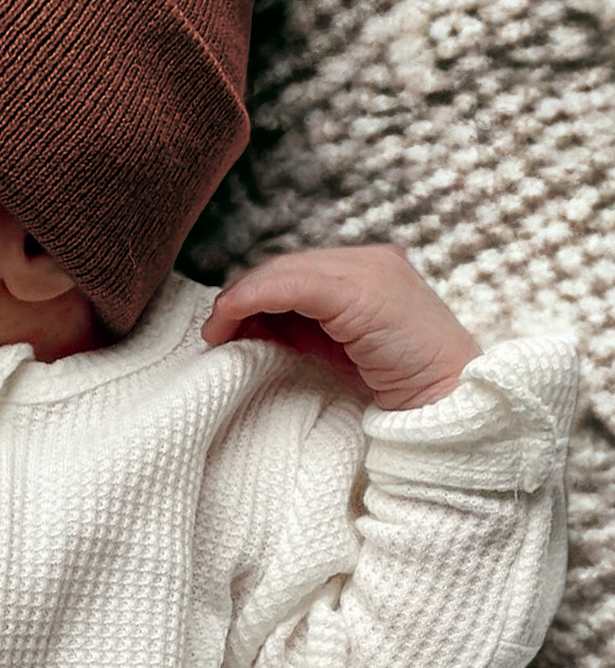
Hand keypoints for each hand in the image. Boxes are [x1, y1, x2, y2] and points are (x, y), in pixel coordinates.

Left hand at [200, 245, 479, 410]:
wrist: (452, 407)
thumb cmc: (401, 387)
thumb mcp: (343, 349)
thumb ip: (306, 327)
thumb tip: (249, 322)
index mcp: (371, 269)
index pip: (298, 270)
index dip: (257, 293)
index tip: (226, 325)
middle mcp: (371, 260)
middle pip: (286, 266)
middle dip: (244, 296)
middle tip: (215, 330)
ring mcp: (370, 270)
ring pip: (284, 271)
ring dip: (241, 299)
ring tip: (217, 331)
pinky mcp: (360, 290)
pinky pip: (290, 285)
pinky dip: (253, 299)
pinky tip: (231, 319)